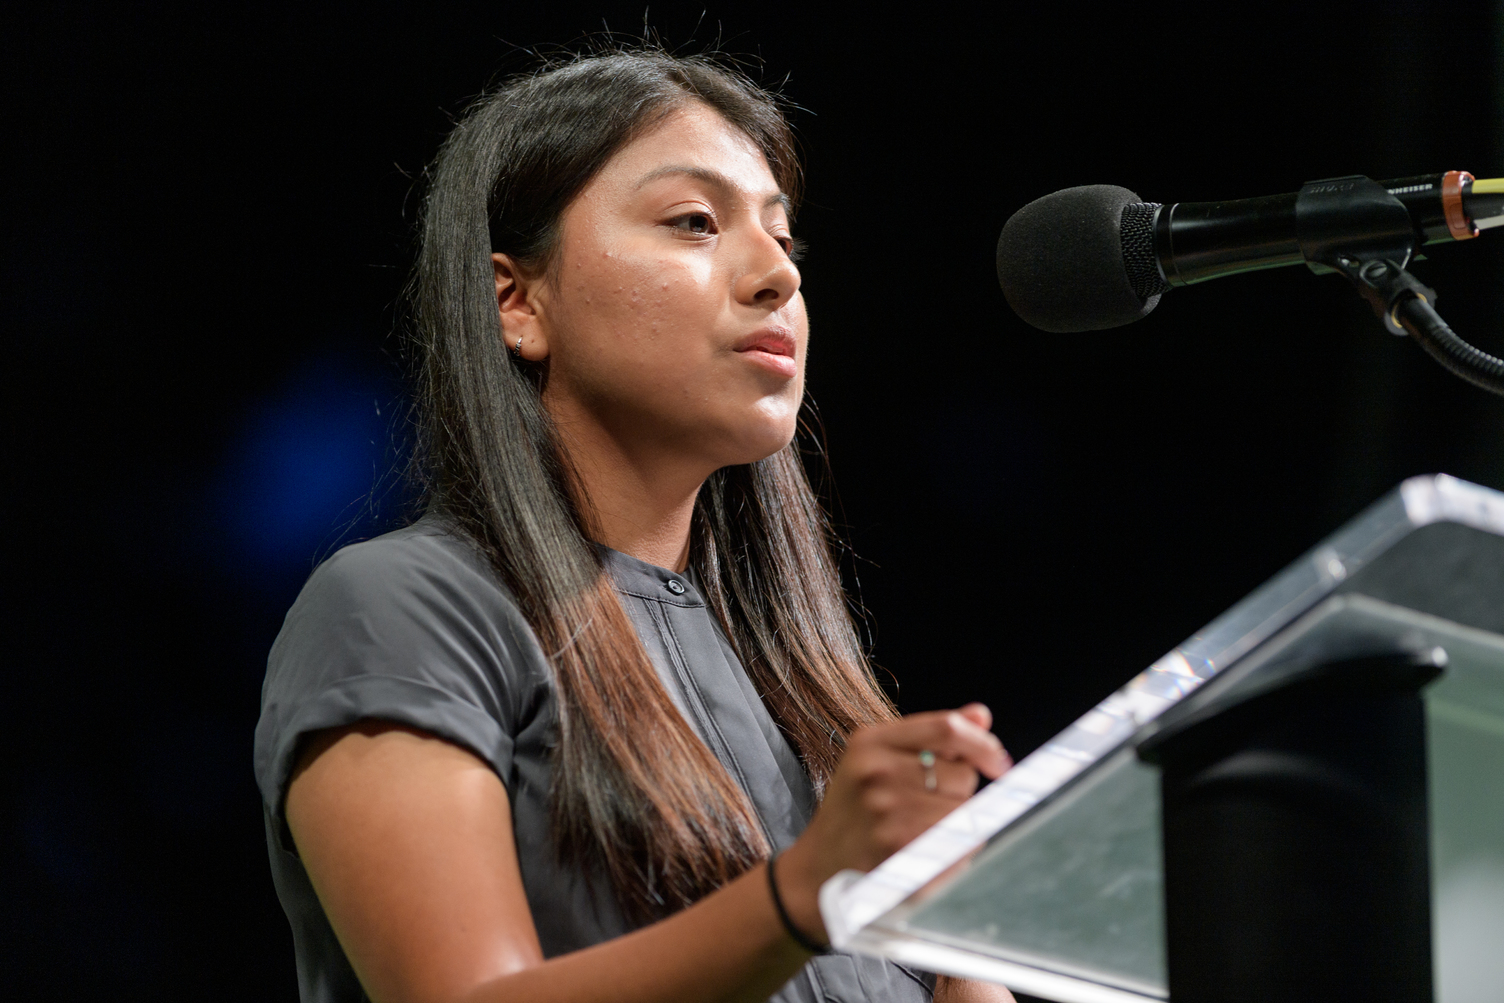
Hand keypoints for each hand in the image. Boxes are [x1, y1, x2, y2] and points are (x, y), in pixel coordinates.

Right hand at [774, 703, 1010, 943]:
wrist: (817, 873)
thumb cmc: (853, 814)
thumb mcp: (876, 761)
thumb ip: (931, 736)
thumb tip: (980, 715)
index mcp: (871, 741)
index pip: (948, 728)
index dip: (984, 744)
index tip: (999, 764)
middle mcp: (876, 771)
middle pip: (963, 774)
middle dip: (958, 793)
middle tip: (923, 809)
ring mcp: (886, 811)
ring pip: (965, 812)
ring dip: (956, 826)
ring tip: (919, 833)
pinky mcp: (898, 851)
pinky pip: (957, 845)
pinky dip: (953, 853)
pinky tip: (924, 855)